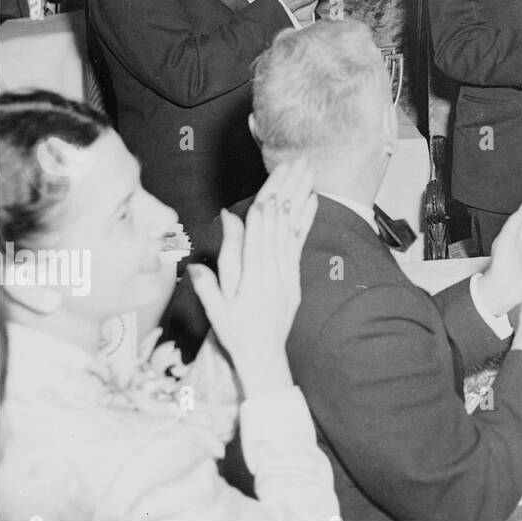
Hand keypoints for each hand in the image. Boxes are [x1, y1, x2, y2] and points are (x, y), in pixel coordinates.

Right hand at [187, 161, 317, 397]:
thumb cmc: (235, 332)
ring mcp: (287, 274)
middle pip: (280, 224)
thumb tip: (209, 244)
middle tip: (295, 163)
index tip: (273, 183)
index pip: (259, 237)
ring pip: (292, 228)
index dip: (266, 208)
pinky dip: (306, 219)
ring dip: (300, 196)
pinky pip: (301, 243)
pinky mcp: (295, 276)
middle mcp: (273, 273)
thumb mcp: (217, 308)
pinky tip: (312, 199)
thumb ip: (212, 276)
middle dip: (287, 191)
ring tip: (307, 171)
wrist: (264, 357)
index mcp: (252, 280)